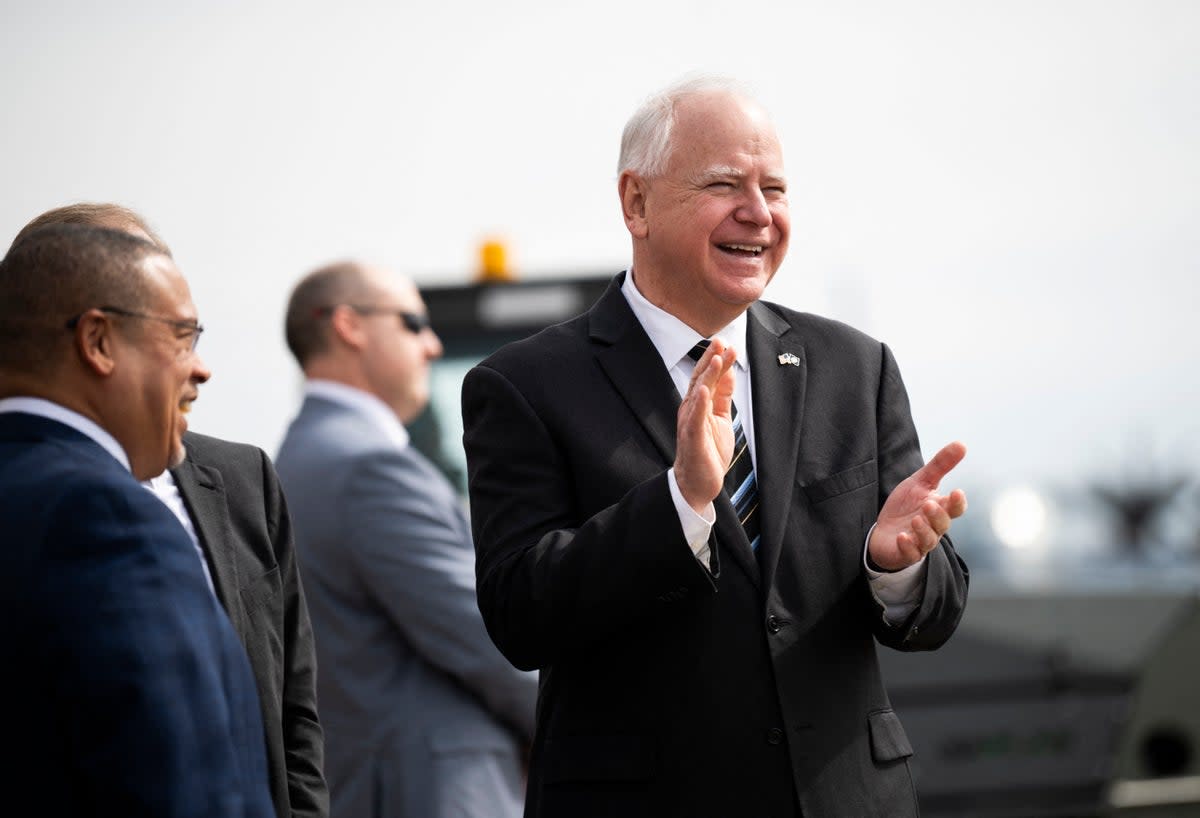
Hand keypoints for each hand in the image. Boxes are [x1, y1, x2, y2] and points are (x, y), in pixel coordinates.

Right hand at [674, 338, 735, 513]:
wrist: (698, 482)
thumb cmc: (708, 451)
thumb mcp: (721, 417)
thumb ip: (723, 396)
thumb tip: (729, 372)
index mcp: (698, 404)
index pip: (706, 376)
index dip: (715, 359)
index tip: (726, 343)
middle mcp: (691, 409)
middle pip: (700, 379)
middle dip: (711, 360)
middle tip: (721, 342)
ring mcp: (690, 422)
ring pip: (698, 394)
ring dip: (707, 375)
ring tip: (716, 358)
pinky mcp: (692, 437)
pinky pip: (695, 418)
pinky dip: (699, 403)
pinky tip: (703, 390)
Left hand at [868, 441, 967, 570]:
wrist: (884, 531)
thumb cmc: (906, 506)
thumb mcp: (920, 482)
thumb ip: (940, 465)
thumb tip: (962, 444)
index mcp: (939, 509)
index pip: (955, 508)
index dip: (957, 502)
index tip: (956, 491)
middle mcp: (933, 527)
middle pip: (943, 524)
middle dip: (937, 515)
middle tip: (928, 504)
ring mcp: (920, 542)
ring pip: (929, 540)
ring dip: (923, 530)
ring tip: (915, 519)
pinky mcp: (905, 553)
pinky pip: (910, 553)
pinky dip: (908, 546)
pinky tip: (902, 537)